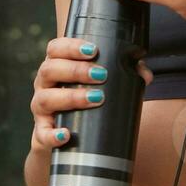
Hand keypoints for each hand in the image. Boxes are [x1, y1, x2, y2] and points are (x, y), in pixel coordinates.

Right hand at [31, 36, 152, 149]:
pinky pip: (41, 135)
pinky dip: (52, 135)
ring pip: (45, 99)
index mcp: (57, 66)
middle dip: (76, 70)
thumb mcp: (101, 85)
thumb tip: (145, 76)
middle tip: (102, 74)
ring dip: (71, 97)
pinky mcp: (41, 133)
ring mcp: (40, 109)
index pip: (55, 48)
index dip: (71, 46)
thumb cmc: (86, 100)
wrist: (70, 140)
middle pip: (49, 70)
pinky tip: (67, 135)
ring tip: (97, 98)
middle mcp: (45, 85)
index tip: (93, 50)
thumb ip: (124, 74)